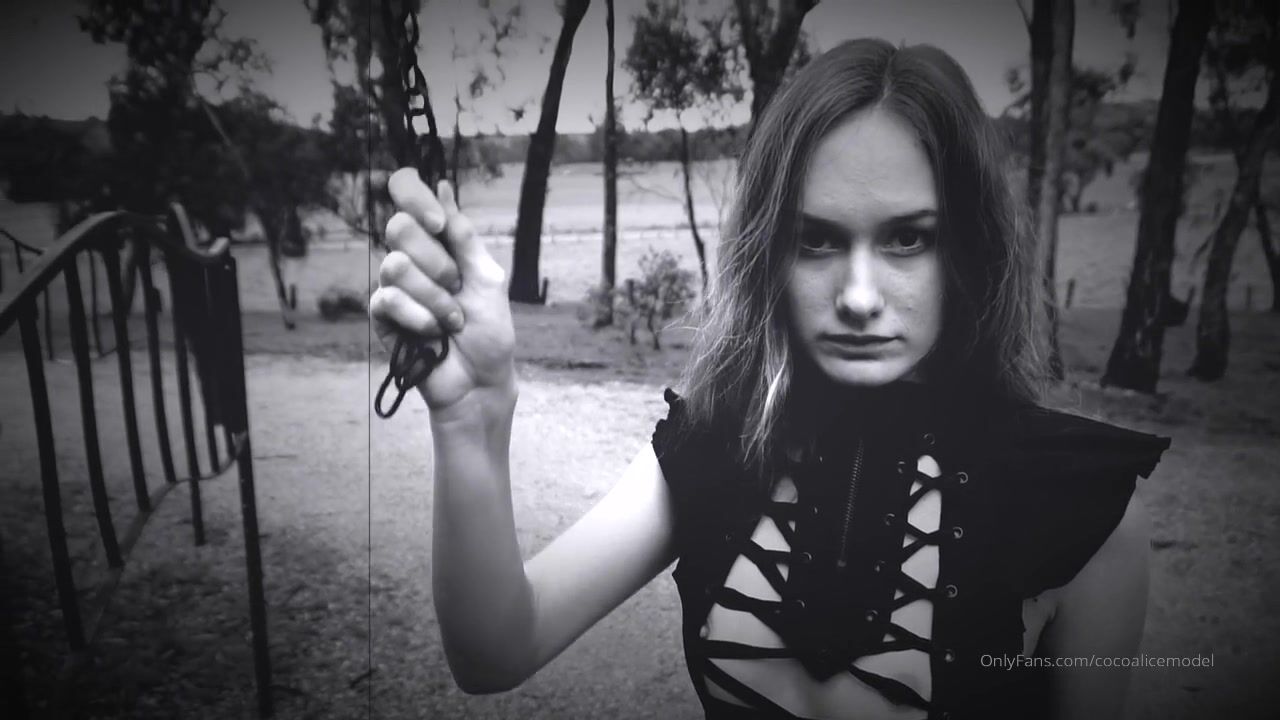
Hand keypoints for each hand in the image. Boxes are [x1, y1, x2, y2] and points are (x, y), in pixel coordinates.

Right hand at [370, 169, 515, 412]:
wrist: (481, 380)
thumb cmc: (490, 332)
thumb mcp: (488, 278)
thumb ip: (463, 236)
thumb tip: (443, 185)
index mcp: (439, 242)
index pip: (407, 194)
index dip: (415, 197)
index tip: (439, 224)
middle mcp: (412, 258)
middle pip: (398, 227)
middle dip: (436, 261)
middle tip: (455, 285)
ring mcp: (394, 286)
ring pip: (395, 266)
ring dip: (434, 297)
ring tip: (452, 320)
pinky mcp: (382, 316)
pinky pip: (388, 299)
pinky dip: (419, 317)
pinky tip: (434, 334)